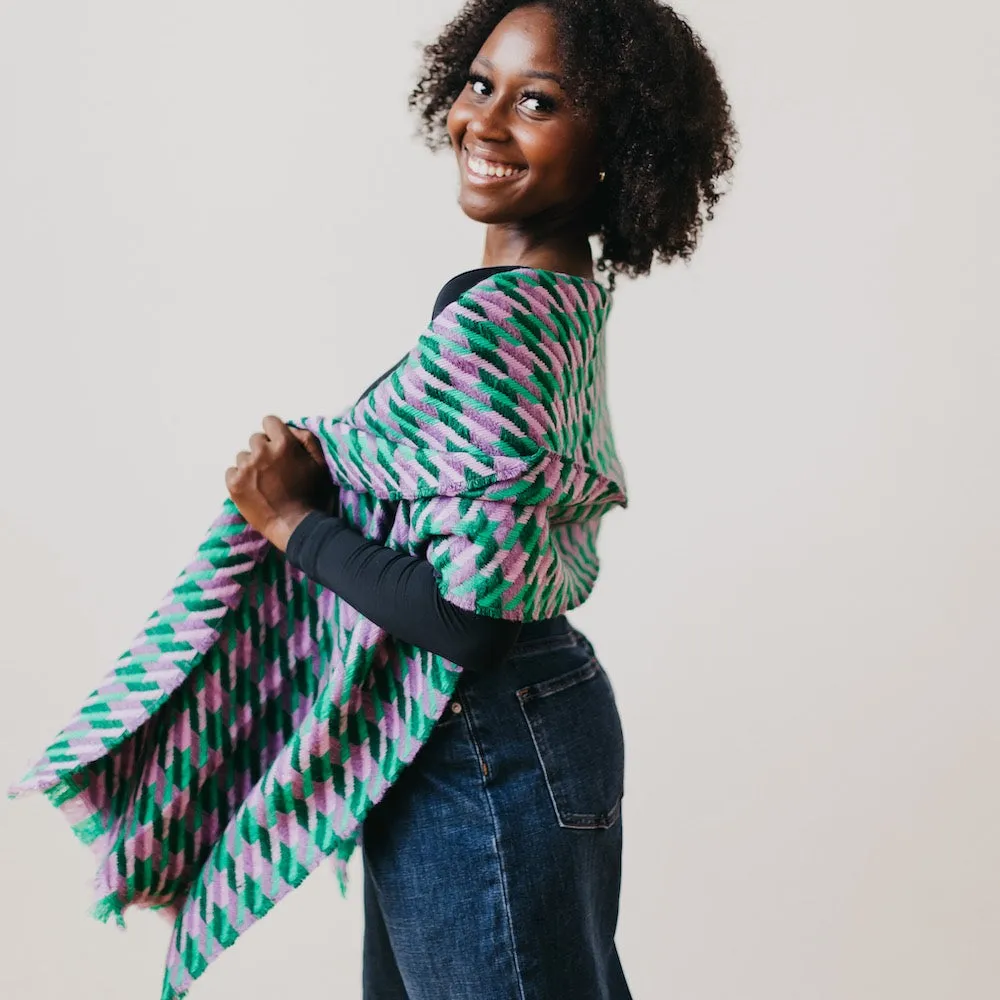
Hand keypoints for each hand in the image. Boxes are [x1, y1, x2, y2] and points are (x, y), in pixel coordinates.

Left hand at [224, 416, 336, 551]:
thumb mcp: (320, 464)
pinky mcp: (234, 483)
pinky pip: (231, 472)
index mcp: (283, 443)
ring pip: (243, 456)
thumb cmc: (310, 494)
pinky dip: (240, 479)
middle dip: (264, 451)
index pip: (269, 421)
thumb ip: (307, 439)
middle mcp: (262, 451)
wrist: (294, 524)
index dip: (275, 433)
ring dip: (252, 465)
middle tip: (273, 469)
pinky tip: (253, 489)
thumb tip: (290, 428)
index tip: (277, 445)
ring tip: (263, 482)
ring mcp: (245, 467)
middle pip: (255, 439)